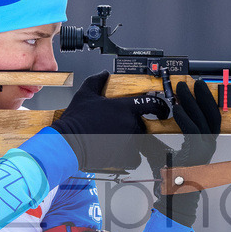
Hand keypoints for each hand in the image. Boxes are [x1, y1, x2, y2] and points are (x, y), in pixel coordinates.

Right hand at [50, 71, 169, 171]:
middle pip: (143, 124)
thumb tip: (103, 74)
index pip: (152, 105)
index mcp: (124, 108)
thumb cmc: (76, 120)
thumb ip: (97, 80)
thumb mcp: (85, 94)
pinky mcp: (124, 156)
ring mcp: (129, 141)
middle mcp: (130, 124)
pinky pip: (135, 158)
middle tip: (120, 125)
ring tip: (115, 138)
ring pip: (139, 140)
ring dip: (131, 139)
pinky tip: (120, 151)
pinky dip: (130, 156)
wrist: (68, 142)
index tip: (162, 109)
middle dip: (135, 123)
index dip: (160, 106)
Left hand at [138, 79, 221, 226]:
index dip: (205, 102)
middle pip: (212, 116)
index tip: (198, 88)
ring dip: (193, 104)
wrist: (172, 198)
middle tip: (194, 83)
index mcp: (202, 144)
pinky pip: (193, 133)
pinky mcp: (197, 155)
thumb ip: (151, 140)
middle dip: (204, 97)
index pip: (210, 118)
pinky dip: (186, 119)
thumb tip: (138, 127)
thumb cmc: (168, 179)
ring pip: (204, 121)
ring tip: (183, 91)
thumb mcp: (158, 154)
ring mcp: (204, 151)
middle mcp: (207, 146)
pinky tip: (176, 110)